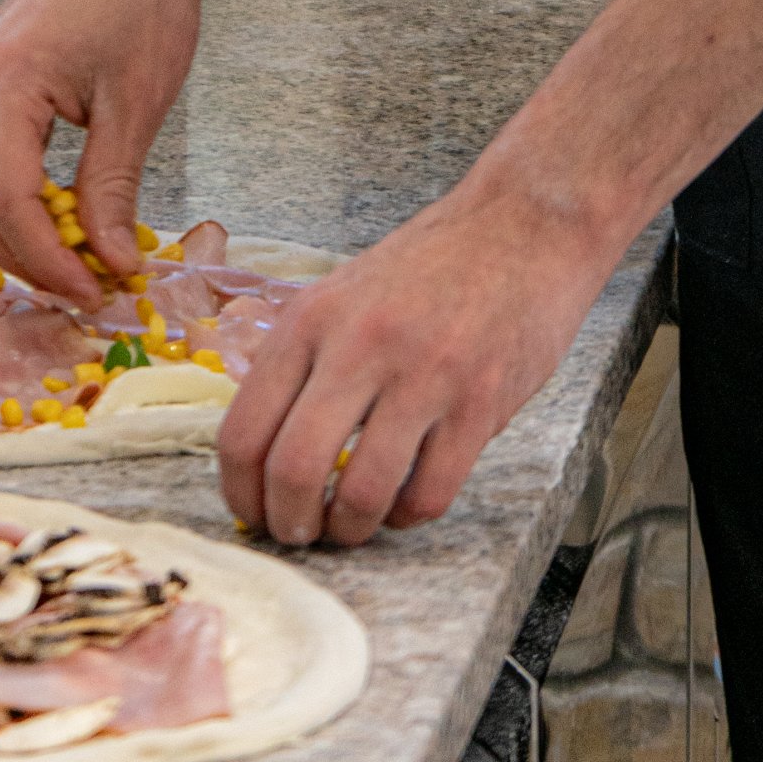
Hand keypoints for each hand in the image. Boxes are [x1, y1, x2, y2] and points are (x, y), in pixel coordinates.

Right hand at [0, 0, 203, 301]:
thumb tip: (111, 265)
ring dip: (20, 235)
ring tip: (83, 257)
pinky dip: (18, 200)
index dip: (48, 261)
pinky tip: (66, 214)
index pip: (5, 202)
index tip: (95, 292)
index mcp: (2, 83)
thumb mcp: (137, 104)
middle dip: (27, 259)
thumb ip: (111, 190)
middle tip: (89, 287)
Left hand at [216, 175, 614, 546]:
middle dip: (288, 524)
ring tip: (349, 527)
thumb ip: (304, 359)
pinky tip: (403, 504)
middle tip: (299, 536)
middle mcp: (357, 347)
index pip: (243, 430)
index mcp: (309, 321)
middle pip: (292, 469)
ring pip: (361, 492)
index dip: (239, 491)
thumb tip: (264, 448)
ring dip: (349, 529)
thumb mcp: (342, 293)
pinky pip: (429, 493)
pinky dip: (406, 516)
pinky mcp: (480, 404)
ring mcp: (422, 376)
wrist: (523, 226)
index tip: (252, 512)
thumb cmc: (429, 267)